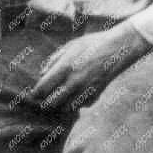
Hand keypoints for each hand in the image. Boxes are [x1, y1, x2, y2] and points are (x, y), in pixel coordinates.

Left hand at [30, 25, 146, 109]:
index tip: (34, 94)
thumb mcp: (70, 46)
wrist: (118, 49)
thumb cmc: (92, 44)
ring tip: (61, 96)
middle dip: (46, 101)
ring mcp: (85, 90)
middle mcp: (73, 82)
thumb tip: (42, 73)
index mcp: (64, 67)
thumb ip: (53, 60)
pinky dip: (76, 103)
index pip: (42, 88)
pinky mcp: (95, 95)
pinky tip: (78, 94)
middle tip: (45, 97)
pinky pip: (80, 106)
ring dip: (61, 104)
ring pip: (65, 108)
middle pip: (51, 102)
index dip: (35, 93)